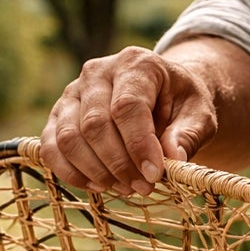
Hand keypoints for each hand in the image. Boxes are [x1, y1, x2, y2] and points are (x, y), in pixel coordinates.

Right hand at [41, 46, 223, 194]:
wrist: (160, 92)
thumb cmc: (180, 103)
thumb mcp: (199, 113)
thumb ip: (188, 134)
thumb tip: (172, 159)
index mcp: (136, 63)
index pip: (127, 107)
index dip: (138, 145)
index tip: (154, 175)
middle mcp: (97, 72)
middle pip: (95, 125)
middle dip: (118, 164)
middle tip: (143, 187)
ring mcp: (72, 92)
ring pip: (69, 138)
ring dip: (95, 171)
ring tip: (124, 187)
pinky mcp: (57, 114)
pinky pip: (51, 147)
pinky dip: (70, 172)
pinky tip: (97, 185)